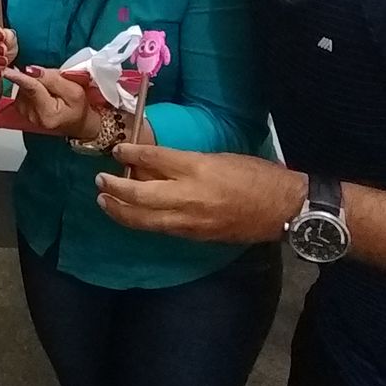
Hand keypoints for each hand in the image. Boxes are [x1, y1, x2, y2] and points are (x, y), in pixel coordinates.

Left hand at [2, 66, 101, 139]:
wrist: (77, 121)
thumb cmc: (79, 107)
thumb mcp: (74, 91)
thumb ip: (53, 79)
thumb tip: (31, 69)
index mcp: (47, 113)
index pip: (32, 89)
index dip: (20, 76)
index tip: (6, 69)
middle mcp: (31, 115)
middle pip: (27, 84)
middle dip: (38, 75)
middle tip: (57, 80)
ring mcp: (24, 112)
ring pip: (25, 85)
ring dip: (36, 80)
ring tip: (53, 88)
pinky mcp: (21, 108)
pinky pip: (24, 89)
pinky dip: (33, 86)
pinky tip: (45, 91)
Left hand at [95, 144, 307, 243]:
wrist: (284, 208)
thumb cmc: (255, 175)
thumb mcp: (218, 157)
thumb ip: (184, 161)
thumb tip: (152, 161)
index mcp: (197, 168)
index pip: (153, 158)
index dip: (130, 153)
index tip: (117, 150)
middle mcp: (190, 195)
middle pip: (140, 194)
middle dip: (115, 188)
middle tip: (100, 180)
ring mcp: (191, 219)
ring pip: (145, 219)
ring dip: (120, 210)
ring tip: (104, 201)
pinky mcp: (196, 236)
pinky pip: (161, 229)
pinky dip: (141, 222)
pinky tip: (130, 216)